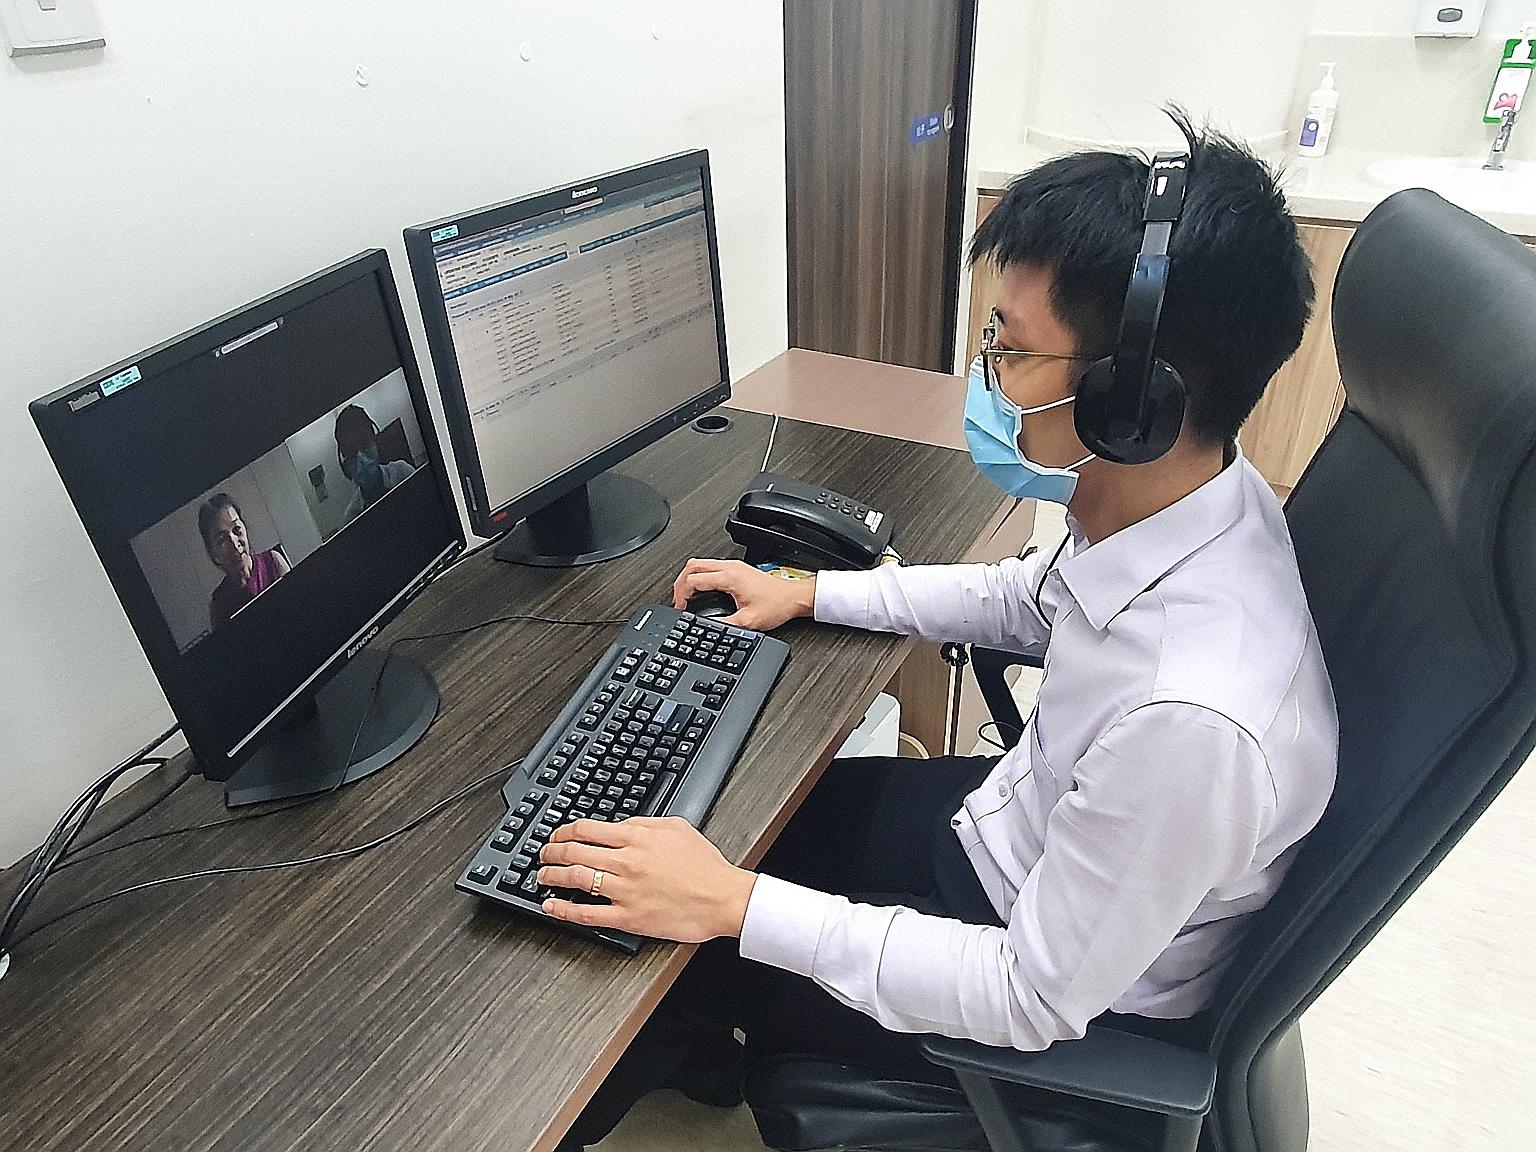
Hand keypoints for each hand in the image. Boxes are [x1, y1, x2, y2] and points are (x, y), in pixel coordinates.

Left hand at [538, 817, 757, 942]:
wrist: (723, 898)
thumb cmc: (705, 866)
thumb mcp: (677, 827)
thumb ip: (644, 823)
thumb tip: (619, 825)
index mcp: (636, 838)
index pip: (587, 829)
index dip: (564, 831)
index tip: (557, 835)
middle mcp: (626, 862)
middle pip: (574, 852)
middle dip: (551, 853)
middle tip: (543, 855)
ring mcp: (624, 891)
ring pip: (575, 880)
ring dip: (551, 877)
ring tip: (542, 877)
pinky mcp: (628, 917)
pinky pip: (586, 914)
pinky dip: (563, 910)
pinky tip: (552, 907)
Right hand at [671, 558, 814, 630]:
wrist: (793, 598)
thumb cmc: (776, 606)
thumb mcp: (748, 622)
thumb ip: (724, 625)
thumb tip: (707, 628)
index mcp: (729, 577)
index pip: (693, 579)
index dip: (682, 594)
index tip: (681, 607)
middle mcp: (730, 568)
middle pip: (692, 566)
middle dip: (680, 583)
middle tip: (678, 600)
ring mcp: (733, 566)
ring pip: (700, 564)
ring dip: (688, 579)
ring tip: (685, 596)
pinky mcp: (737, 569)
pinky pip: (709, 567)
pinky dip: (699, 577)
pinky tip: (700, 590)